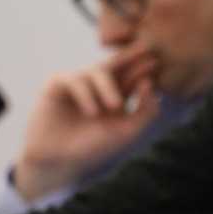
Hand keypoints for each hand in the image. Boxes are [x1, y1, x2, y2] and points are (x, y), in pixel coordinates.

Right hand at [12, 46, 162, 201]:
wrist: (60, 162)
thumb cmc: (94, 148)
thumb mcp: (127, 131)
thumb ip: (145, 111)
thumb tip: (150, 84)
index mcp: (116, 94)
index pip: (132, 76)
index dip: (143, 69)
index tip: (156, 61)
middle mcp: (97, 86)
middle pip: (115, 65)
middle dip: (129, 59)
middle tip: (143, 50)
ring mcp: (77, 84)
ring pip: (97, 71)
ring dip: (108, 87)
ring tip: (115, 106)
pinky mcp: (56, 85)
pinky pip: (74, 79)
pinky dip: (85, 93)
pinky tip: (92, 112)